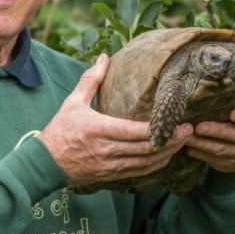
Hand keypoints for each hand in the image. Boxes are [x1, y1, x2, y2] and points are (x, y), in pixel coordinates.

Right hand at [40, 54, 193, 185]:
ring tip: (182, 143)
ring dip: (167, 154)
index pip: (136, 132)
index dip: (160, 129)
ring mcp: (111, 165)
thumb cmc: (60, 131)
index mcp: (99, 130)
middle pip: (147, 149)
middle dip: (172, 141)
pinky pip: (139, 172)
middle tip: (189, 131)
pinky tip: (166, 157)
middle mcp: (108, 150)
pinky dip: (155, 165)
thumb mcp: (73, 102)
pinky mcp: (112, 175)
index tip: (178, 122)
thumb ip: (90, 80)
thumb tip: (104, 57)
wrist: (45, 163)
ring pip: (146, 163)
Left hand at [184, 101, 234, 172]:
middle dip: (215, 131)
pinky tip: (189, 148)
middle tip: (198, 127)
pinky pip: (215, 159)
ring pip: (222, 149)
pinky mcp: (232, 163)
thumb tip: (202, 92)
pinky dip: (201, 153)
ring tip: (187, 137)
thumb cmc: (233, 116)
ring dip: (203, 143)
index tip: (233, 114)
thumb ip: (227, 102)